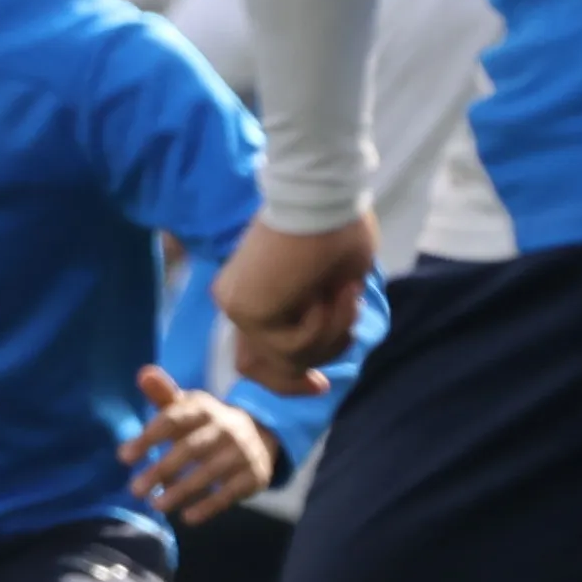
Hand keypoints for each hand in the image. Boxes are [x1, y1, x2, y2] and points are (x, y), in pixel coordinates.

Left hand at [124, 367, 281, 525]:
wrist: (259, 434)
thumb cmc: (206, 423)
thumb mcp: (187, 407)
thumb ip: (163, 394)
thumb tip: (144, 373)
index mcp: (204, 408)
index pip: (173, 420)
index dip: (148, 437)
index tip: (123, 457)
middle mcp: (226, 427)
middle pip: (190, 448)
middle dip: (161, 469)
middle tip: (134, 489)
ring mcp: (243, 452)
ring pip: (209, 472)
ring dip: (181, 490)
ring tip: (156, 505)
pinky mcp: (254, 475)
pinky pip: (230, 492)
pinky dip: (209, 506)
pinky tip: (187, 518)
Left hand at [215, 215, 377, 397]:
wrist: (324, 197)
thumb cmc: (336, 228)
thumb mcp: (331, 287)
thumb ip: (320, 321)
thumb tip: (325, 352)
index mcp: (252, 294)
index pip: (254, 357)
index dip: (288, 379)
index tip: (322, 385)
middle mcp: (236, 303)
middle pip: (261, 369)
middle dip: (308, 370)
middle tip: (335, 363)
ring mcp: (238, 307)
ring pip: (291, 359)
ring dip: (333, 332)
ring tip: (346, 294)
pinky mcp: (247, 310)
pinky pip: (294, 347)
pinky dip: (325, 324)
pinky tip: (330, 291)